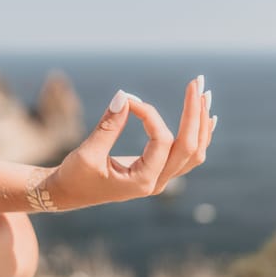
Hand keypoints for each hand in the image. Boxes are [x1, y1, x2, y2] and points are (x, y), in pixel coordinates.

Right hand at [48, 77, 216, 210]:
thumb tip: (125, 96)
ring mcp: (159, 178)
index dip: (150, 115)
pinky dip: (198, 135)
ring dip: (200, 122)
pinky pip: (186, 155)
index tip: (130, 99)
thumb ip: (108, 125)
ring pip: (194, 151)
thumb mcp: (87, 152)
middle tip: (196, 82)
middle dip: (194, 113)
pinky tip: (207, 117)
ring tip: (204, 93)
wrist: (68, 194)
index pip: (162, 141)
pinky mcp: (156, 171)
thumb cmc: (74, 177)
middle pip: (190, 147)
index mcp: (142, 181)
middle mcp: (157, 182)